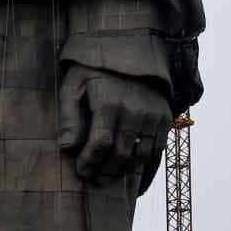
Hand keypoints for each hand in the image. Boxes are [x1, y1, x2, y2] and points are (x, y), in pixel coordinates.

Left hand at [58, 65, 171, 187]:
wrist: (130, 50)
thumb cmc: (94, 70)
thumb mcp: (74, 85)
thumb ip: (69, 116)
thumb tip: (66, 147)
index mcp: (109, 102)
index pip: (100, 144)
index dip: (89, 162)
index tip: (81, 170)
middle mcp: (134, 110)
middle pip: (121, 153)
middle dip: (105, 171)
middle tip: (94, 179)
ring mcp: (152, 114)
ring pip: (140, 155)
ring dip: (124, 170)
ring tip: (110, 175)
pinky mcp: (164, 116)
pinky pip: (157, 148)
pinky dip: (143, 161)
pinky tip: (129, 165)